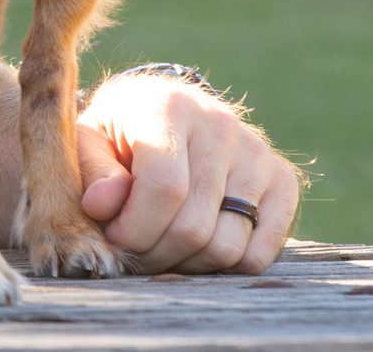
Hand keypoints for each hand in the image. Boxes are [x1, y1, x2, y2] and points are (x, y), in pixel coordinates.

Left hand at [75, 73, 300, 273]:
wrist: (164, 110)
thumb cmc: (119, 131)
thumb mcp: (90, 139)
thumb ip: (94, 172)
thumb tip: (101, 205)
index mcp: (171, 108)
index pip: (165, 187)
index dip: (134, 228)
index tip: (114, 236)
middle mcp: (222, 125)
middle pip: (194, 226)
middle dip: (154, 253)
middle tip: (133, 249)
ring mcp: (258, 154)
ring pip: (227, 247)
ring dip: (187, 263)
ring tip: (162, 244)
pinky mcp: (282, 181)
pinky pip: (260, 253)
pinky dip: (226, 265)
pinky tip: (196, 245)